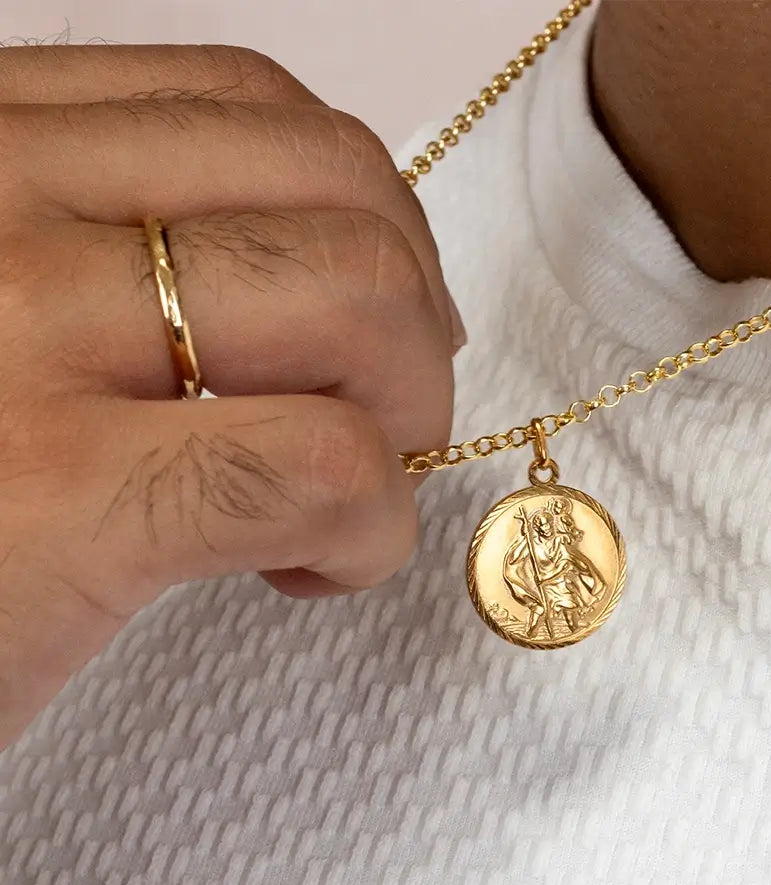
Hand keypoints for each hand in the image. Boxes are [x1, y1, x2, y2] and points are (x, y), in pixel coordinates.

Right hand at [0, 45, 461, 745]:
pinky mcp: (56, 497)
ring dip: (402, 419)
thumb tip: (312, 273)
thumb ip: (106, 256)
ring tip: (340, 501)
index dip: (366, 218)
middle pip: (340, 195)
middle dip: (412, 323)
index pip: (252, 109)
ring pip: (356, 304)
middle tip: (383, 424)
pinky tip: (310, 570)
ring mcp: (17, 334)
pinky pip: (322, 466)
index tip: (368, 328)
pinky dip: (368, 529)